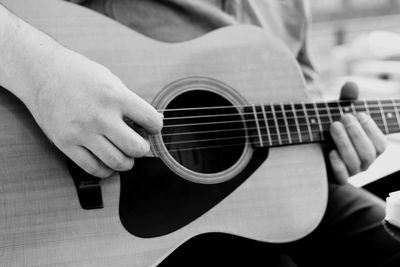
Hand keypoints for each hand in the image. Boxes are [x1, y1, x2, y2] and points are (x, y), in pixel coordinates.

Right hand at [25, 49, 162, 177]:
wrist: (42, 72)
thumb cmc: (80, 75)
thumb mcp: (112, 81)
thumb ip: (132, 103)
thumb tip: (154, 122)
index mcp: (115, 96)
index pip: (151, 120)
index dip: (156, 127)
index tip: (150, 127)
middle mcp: (100, 116)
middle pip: (137, 148)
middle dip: (143, 148)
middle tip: (139, 144)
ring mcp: (81, 132)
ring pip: (117, 162)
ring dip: (127, 162)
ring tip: (124, 154)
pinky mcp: (65, 143)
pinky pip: (93, 168)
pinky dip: (106, 170)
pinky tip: (107, 161)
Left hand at [328, 82, 386, 182]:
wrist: (308, 144)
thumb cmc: (329, 127)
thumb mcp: (337, 112)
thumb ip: (346, 100)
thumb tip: (350, 83)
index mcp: (370, 148)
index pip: (380, 144)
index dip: (372, 129)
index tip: (358, 113)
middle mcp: (363, 162)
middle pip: (369, 153)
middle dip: (357, 133)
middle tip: (343, 118)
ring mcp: (350, 172)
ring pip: (356, 163)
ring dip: (345, 143)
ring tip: (333, 126)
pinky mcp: (335, 178)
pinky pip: (342, 177)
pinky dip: (337, 164)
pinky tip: (330, 152)